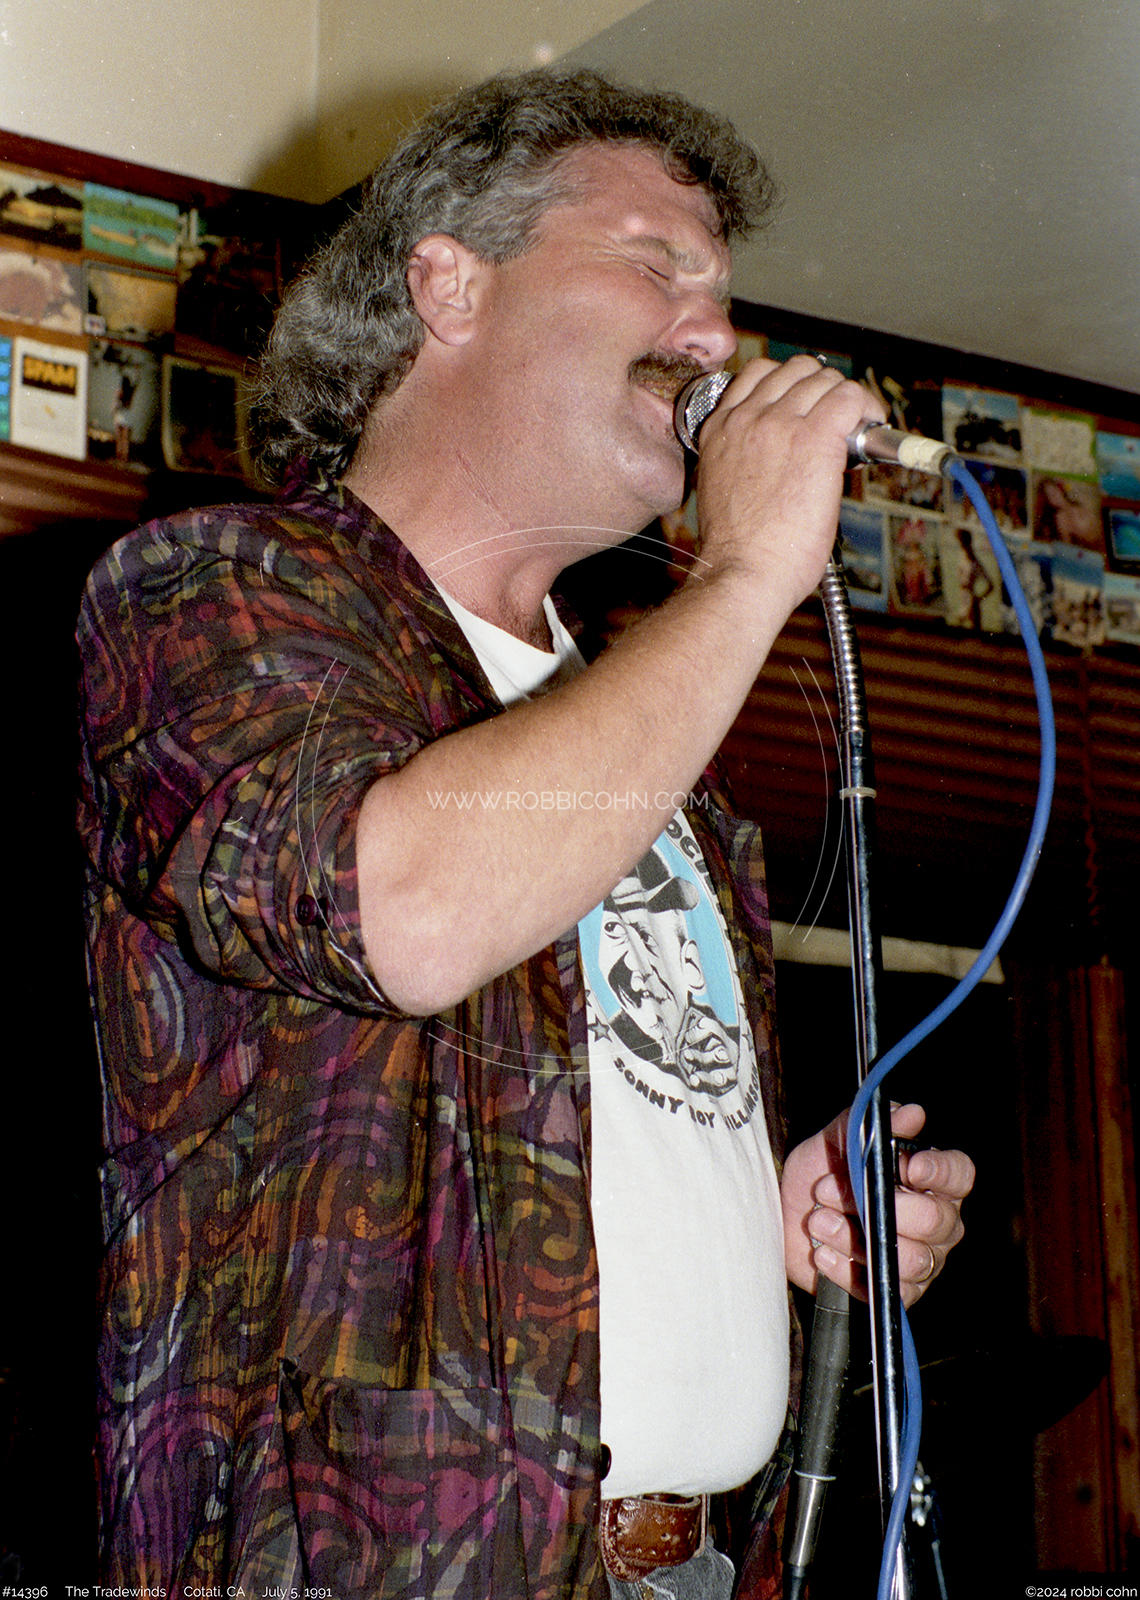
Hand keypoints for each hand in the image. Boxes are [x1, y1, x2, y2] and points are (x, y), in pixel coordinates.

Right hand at [693, 354, 886, 614]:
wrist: (742, 572)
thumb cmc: (738, 550)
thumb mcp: (723, 486)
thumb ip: (744, 458)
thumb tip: (779, 456)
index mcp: (720, 429)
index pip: (759, 374)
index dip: (792, 386)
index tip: (808, 408)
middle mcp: (747, 418)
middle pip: (796, 369)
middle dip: (822, 388)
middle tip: (838, 418)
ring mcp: (780, 424)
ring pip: (825, 378)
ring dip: (846, 398)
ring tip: (858, 426)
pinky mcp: (814, 438)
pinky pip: (849, 397)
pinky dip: (866, 406)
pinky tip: (870, 426)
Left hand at [782, 1102, 975, 1307]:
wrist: (784, 1215)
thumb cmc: (820, 1173)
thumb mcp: (835, 1140)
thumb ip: (868, 1123)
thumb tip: (910, 1113)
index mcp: (930, 1181)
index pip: (959, 1175)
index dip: (941, 1172)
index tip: (910, 1167)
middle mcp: (935, 1223)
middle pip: (937, 1221)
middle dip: (883, 1206)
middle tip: (834, 1191)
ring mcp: (919, 1260)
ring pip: (912, 1259)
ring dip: (857, 1237)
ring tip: (820, 1220)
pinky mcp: (893, 1291)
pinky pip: (885, 1289)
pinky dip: (848, 1269)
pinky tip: (823, 1251)